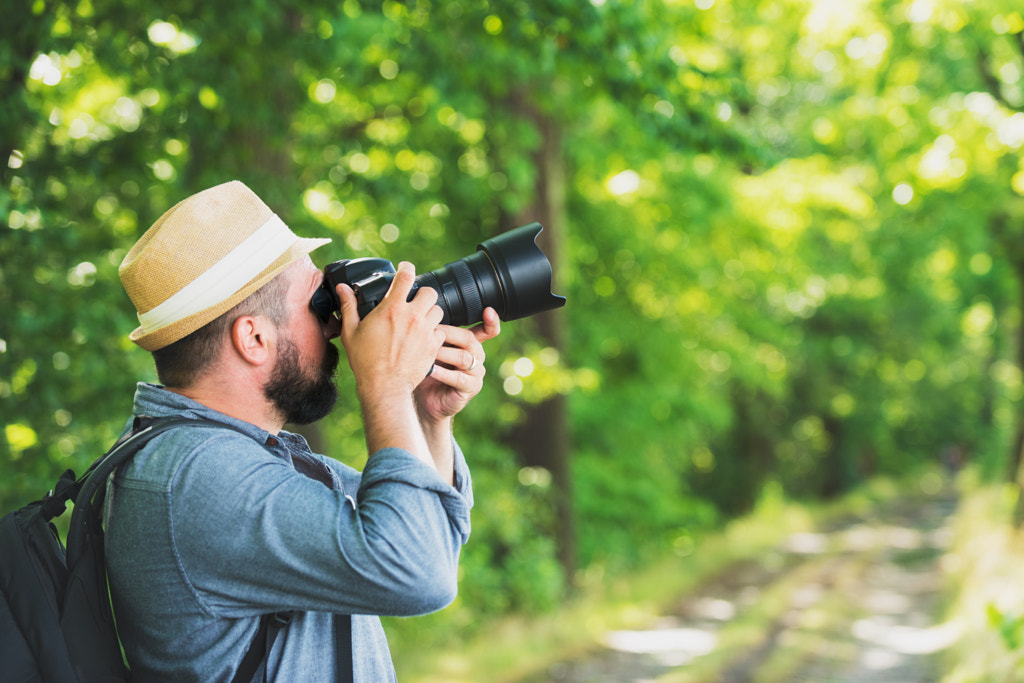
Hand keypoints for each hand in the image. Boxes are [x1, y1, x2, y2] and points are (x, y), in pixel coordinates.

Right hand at [337, 261, 445, 396]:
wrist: (385, 386)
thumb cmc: (365, 361)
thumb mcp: (351, 332)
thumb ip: (348, 307)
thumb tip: (342, 289)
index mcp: (392, 308)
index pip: (406, 276)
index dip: (406, 268)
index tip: (405, 269)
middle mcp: (412, 316)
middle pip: (430, 291)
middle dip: (423, 294)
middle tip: (415, 301)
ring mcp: (425, 331)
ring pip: (438, 310)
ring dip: (430, 312)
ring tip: (420, 320)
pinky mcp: (433, 346)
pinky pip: (441, 331)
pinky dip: (435, 333)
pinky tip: (424, 338)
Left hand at [414, 307, 500, 421]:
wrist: (424, 400)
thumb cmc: (426, 370)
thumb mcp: (431, 348)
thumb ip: (435, 333)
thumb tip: (424, 311)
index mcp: (470, 344)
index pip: (487, 330)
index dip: (491, 321)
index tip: (488, 310)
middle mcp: (477, 356)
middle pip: (470, 339)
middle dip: (449, 333)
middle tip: (431, 330)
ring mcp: (476, 373)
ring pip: (465, 358)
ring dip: (444, 353)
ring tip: (428, 351)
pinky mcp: (470, 388)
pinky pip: (459, 378)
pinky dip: (443, 373)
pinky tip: (430, 370)